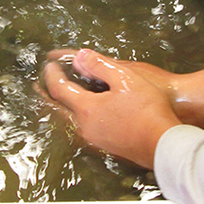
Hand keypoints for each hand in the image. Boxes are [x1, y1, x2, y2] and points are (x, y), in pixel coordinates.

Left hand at [46, 49, 203, 130]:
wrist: (165, 144)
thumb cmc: (148, 110)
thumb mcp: (125, 78)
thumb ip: (100, 65)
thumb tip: (79, 57)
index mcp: (87, 109)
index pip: (59, 90)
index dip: (52, 75)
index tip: (49, 64)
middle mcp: (85, 127)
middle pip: (57, 110)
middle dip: (46, 95)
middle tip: (37, 85)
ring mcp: (95, 139)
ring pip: (68, 121)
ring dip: (59, 108)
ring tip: (56, 99)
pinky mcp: (106, 146)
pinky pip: (81, 129)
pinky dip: (73, 117)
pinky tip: (81, 115)